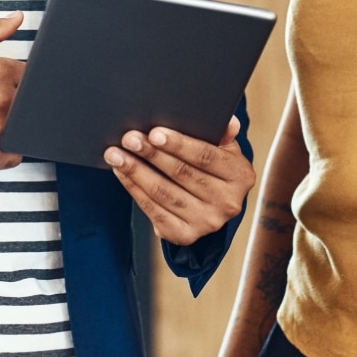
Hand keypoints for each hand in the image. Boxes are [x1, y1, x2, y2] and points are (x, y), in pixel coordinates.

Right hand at [0, 13, 24, 172]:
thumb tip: (18, 17)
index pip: (32, 78)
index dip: (18, 83)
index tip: (2, 88)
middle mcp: (1, 99)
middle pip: (30, 104)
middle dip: (15, 104)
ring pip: (23, 128)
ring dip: (11, 126)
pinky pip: (14, 154)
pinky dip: (4, 149)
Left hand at [104, 117, 253, 244]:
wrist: (211, 203)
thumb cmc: (213, 166)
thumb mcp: (224, 148)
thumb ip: (222, 134)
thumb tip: (228, 121)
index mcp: (240, 176)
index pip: (206, 156)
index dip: (179, 144)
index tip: (154, 132)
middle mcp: (228, 203)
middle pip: (182, 174)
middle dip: (151, 154)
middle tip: (129, 138)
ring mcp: (207, 222)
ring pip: (164, 193)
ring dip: (136, 171)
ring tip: (116, 154)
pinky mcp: (185, 235)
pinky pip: (154, 210)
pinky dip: (134, 189)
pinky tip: (121, 173)